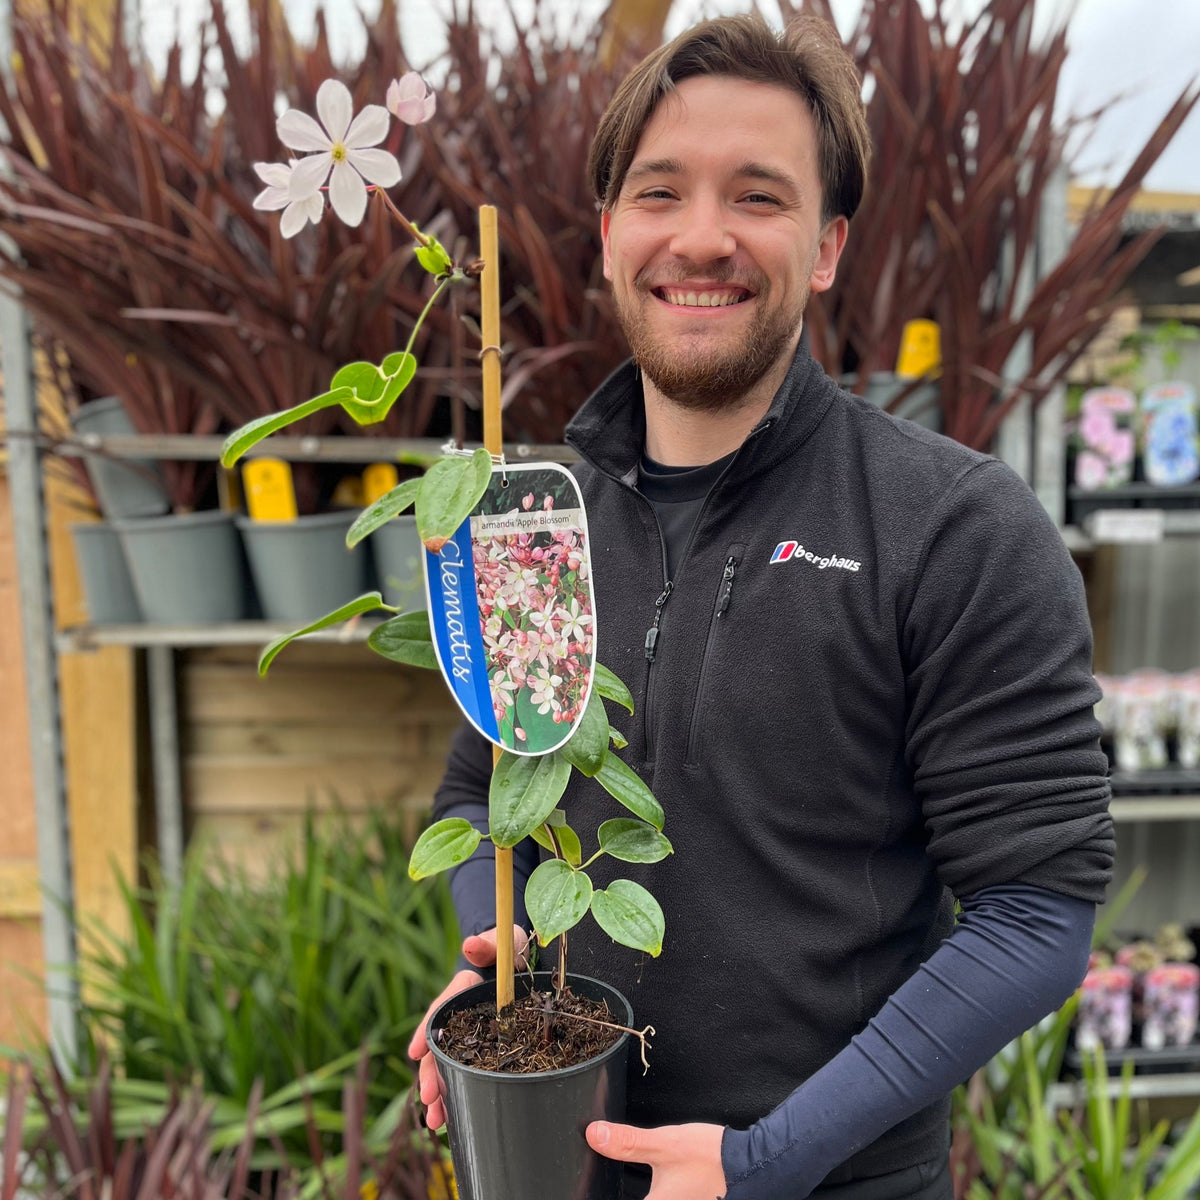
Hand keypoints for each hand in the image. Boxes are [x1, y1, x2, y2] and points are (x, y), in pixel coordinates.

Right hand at [407, 924, 529, 1129]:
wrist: (520, 959)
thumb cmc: (510, 948)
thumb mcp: (503, 943)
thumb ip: (488, 946)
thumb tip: (470, 945)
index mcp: (463, 989)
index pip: (442, 1010)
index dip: (427, 1031)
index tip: (414, 1052)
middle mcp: (460, 1013)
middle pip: (440, 1045)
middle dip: (432, 1073)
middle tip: (428, 1100)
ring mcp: (470, 1032)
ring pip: (449, 1063)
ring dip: (441, 1091)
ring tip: (435, 1121)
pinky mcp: (483, 1046)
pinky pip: (467, 1070)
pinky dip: (459, 1092)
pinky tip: (453, 1117)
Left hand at [586, 1120, 726, 1198]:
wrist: (748, 1164)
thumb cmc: (710, 1159)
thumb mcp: (664, 1145)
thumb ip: (628, 1143)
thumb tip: (595, 1135)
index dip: (600, 1194)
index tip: (588, 1188)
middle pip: (628, 1198)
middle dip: (617, 1189)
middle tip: (600, 1177)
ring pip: (642, 1196)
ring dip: (630, 1188)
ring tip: (622, 1171)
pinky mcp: (684, 1199)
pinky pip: (656, 1196)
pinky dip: (647, 1189)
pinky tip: (643, 1177)